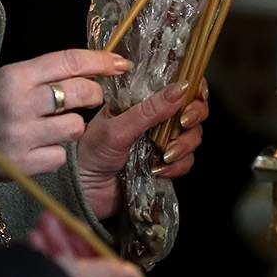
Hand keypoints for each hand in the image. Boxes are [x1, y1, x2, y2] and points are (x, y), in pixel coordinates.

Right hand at [0, 49, 130, 185]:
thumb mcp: (1, 80)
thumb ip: (39, 76)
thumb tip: (85, 70)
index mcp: (15, 76)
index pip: (69, 61)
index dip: (101, 61)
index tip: (120, 63)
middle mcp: (20, 103)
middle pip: (80, 92)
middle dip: (93, 94)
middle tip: (90, 96)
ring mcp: (22, 136)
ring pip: (75, 126)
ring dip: (72, 127)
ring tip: (53, 127)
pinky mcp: (22, 165)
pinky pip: (60, 156)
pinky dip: (56, 152)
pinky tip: (39, 148)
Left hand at [75, 82, 208, 218]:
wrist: (82, 191)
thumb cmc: (90, 154)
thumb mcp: (117, 129)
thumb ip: (148, 110)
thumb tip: (180, 88)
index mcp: (142, 100)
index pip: (177, 84)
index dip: (193, 87)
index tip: (193, 95)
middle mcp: (156, 117)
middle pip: (193, 108)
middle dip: (194, 115)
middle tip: (183, 123)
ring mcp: (162, 141)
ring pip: (193, 135)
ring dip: (184, 145)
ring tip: (164, 155)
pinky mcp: (165, 164)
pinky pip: (186, 161)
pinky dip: (177, 166)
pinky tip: (158, 170)